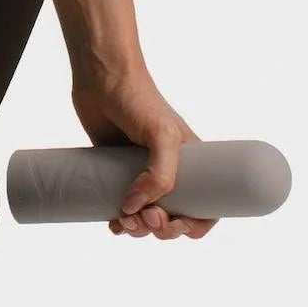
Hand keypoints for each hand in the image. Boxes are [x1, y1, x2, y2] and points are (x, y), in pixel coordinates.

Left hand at [70, 63, 216, 240]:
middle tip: (146, 218)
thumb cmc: (140, 99)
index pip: (205, 207)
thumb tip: (136, 209)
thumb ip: (159, 175)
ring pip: (146, 217)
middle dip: (161, 228)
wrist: (102, 78)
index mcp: (193, 164)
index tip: (176, 224)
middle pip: (173, 218)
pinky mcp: (115, 172)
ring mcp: (141, 173)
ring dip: (138, 229)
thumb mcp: (162, 135)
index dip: (194, 225)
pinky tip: (112, 224)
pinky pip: (123, 208)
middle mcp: (169, 171)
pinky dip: (120, 222)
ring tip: (124, 221)